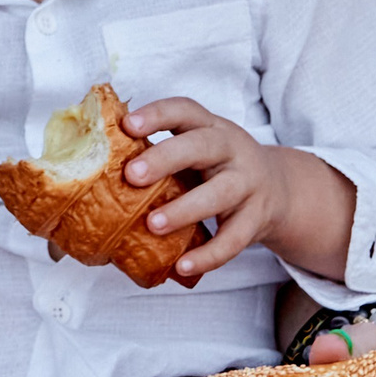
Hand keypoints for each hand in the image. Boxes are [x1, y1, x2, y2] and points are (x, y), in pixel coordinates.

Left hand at [123, 97, 356, 281]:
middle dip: (166, 158)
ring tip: (153, 225)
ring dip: (185, 209)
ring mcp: (249, 183)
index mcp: (211, 127)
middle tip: (131, 175)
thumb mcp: (197, 151)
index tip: (127, 124)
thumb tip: (96, 176)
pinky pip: (235, 239)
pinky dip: (209, 254)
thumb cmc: (219, 168)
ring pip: (220, 193)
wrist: (280, 189)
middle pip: (203, 145)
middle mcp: (233, 149)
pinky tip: (183, 265)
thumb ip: (161, 155)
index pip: (185, 111)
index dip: (157, 115)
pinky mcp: (258, 218)